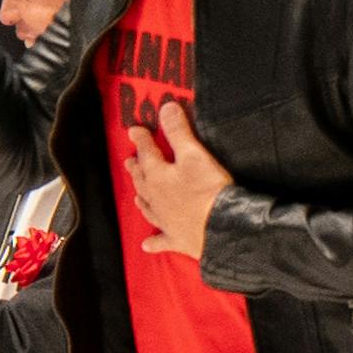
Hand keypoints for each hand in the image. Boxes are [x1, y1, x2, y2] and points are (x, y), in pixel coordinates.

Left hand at [117, 95, 230, 266]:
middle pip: (143, 180)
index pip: (147, 152)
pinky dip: (154, 242)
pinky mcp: (177, 240)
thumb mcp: (194, 155)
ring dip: (142, 199)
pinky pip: (161, 241)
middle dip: (137, 168)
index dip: (141, 140)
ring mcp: (165, 221)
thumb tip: (165, 107)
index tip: (134, 130)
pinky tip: (146, 245)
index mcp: (158, 176)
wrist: (222, 230)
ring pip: (148, 207)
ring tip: (136, 195)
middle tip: (129, 161)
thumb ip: (178, 132)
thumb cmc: (207, 191)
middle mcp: (156, 199)